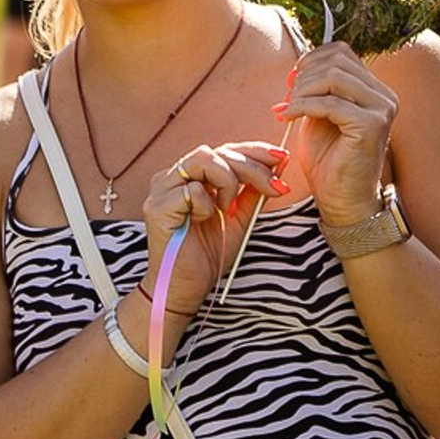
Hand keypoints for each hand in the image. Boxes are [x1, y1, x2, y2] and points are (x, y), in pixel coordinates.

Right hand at [140, 143, 286, 317]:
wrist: (186, 288)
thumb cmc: (208, 255)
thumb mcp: (240, 217)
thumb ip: (252, 191)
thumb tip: (277, 166)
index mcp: (191, 177)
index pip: (224, 151)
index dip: (254, 151)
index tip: (282, 157)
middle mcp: (173, 178)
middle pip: (217, 151)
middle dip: (253, 167)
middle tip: (275, 187)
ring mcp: (162, 190)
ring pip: (203, 159)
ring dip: (228, 182)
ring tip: (229, 209)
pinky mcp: (157, 207)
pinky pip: (192, 190)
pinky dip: (207, 204)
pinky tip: (205, 220)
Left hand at [279, 42, 398, 228]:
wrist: (343, 201)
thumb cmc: (330, 162)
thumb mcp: (320, 116)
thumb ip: (318, 90)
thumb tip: (302, 65)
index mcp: (375, 91)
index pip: (341, 53)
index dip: (311, 60)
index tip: (291, 82)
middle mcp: (384, 97)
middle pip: (336, 61)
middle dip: (303, 77)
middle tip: (286, 100)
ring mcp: (381, 109)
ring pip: (333, 77)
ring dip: (302, 91)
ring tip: (288, 110)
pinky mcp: (371, 125)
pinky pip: (329, 103)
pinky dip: (302, 107)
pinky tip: (288, 118)